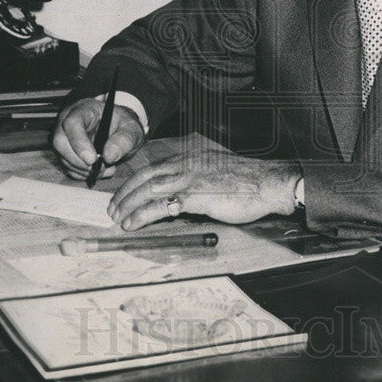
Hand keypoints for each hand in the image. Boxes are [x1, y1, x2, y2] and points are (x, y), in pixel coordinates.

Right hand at [52, 98, 144, 178]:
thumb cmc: (124, 125)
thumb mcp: (132, 128)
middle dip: (79, 161)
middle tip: (100, 167)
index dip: (79, 142)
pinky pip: (68, 168)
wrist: (120, 130)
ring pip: (63, 158)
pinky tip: (101, 171)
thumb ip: (124, 140)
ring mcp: (64, 138)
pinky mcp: (65, 153)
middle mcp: (68, 122)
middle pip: (60, 142)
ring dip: (84, 170)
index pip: (72, 123)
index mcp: (84, 109)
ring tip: (107, 168)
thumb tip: (109, 156)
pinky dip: (84, 175)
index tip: (92, 159)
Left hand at [107, 149, 299, 230]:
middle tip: (113, 208)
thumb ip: (197, 177)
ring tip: (118, 218)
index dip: (135, 181)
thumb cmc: (246, 181)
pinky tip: (133, 224)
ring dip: (129, 204)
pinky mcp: (196, 196)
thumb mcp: (216, 171)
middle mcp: (186, 164)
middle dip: (125, 193)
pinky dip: (143, 215)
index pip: (154, 166)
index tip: (124, 193)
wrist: (267, 183)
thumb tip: (182, 193)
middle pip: (146, 176)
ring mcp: (190, 179)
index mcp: (190, 157)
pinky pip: (161, 206)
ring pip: (149, 189)